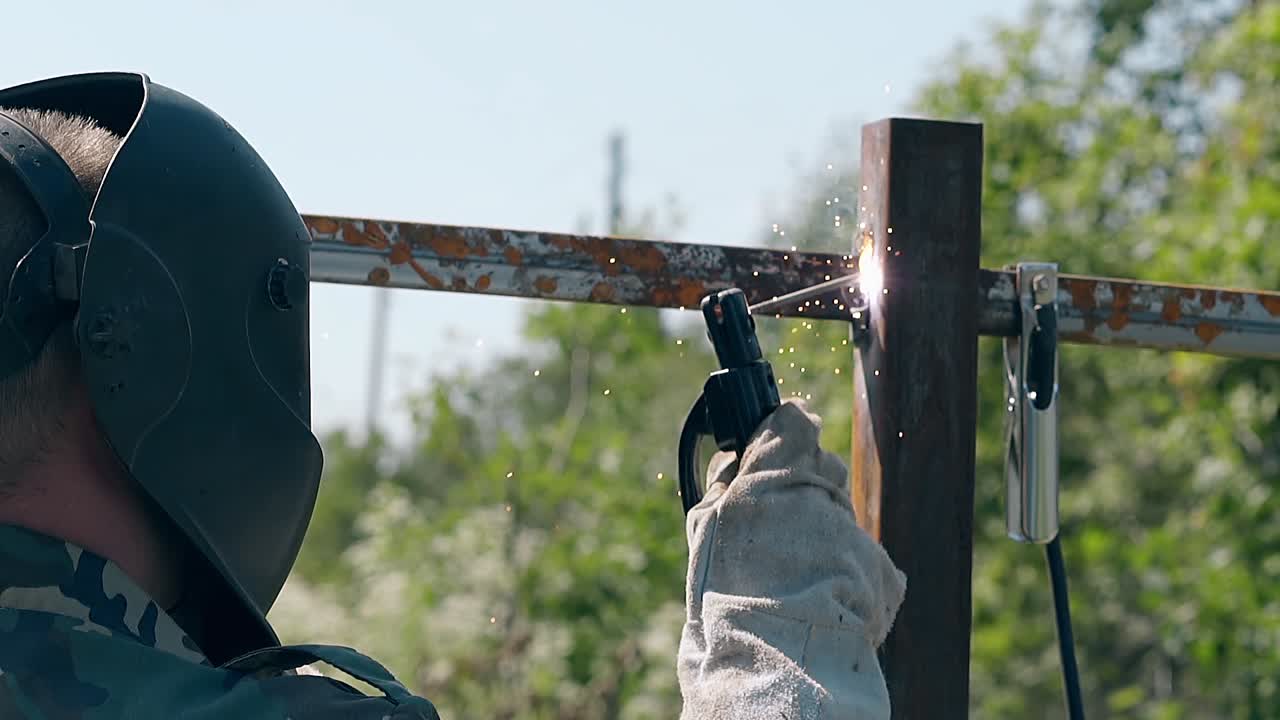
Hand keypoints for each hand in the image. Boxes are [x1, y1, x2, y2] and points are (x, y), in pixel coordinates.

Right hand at [677, 400, 905, 718]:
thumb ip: (721, 487)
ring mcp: (854, 531)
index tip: (773, 444)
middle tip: (774, 520)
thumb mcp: (704, 532)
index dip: (781, 431)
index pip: (790, 420)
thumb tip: (731, 462)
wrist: (779, 661)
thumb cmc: (728, 597)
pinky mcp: (881, 568)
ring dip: (822, 528)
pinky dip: (846, 569)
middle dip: (802, 482)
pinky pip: (862, 554)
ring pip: (840, 511)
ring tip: (793, 569)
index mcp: (772, 476)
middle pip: (820, 465)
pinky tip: (818, 595)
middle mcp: (820, 493)